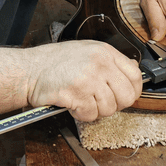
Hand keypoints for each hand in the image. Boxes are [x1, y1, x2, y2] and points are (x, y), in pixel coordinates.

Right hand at [25, 40, 142, 121]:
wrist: (29, 69)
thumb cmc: (55, 62)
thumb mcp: (88, 51)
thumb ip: (110, 62)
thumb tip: (132, 73)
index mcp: (105, 52)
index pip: (135, 75)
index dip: (133, 91)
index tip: (124, 97)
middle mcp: (100, 63)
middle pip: (126, 96)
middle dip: (115, 105)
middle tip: (100, 102)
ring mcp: (89, 78)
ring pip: (109, 108)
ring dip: (95, 110)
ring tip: (81, 100)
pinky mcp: (77, 93)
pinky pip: (90, 114)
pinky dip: (81, 114)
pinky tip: (72, 103)